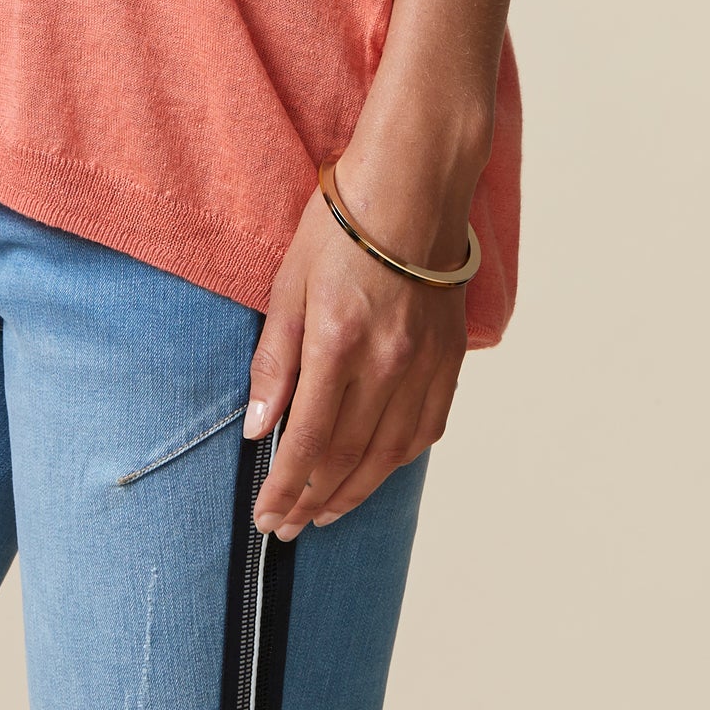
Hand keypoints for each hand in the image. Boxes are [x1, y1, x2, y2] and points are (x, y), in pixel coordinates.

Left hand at [242, 171, 468, 537]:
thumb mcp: (288, 283)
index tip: (266, 517)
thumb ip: (276, 362)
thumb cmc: (341, 224)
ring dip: (354, 492)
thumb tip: (259, 428)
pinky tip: (376, 472)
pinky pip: (425, 428)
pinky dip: (397, 460)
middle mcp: (388, 364)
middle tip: (287, 527)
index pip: (307, 442)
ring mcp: (424, 363)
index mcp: (339, 343)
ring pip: (389, 454)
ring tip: (325, 513)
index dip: (284, 488)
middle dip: (312, 500)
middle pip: (347, 458)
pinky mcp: (449, 356)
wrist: (414, 183)